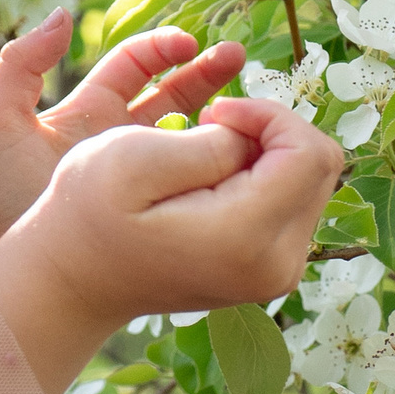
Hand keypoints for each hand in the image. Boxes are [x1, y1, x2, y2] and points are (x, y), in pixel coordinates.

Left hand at [0, 10, 248, 264]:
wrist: (18, 271)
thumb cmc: (2, 198)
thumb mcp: (1, 124)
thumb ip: (20, 65)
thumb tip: (63, 15)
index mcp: (90, 109)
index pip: (135, 65)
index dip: (162, 48)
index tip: (188, 43)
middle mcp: (122, 136)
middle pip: (175, 92)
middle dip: (207, 71)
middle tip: (238, 55)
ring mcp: (144, 173)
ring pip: (192, 134)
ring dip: (222, 113)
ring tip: (254, 102)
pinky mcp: (160, 207)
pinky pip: (196, 178)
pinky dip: (220, 162)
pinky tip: (244, 153)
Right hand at [0, 99, 346, 393]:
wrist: (72, 280)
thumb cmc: (88, 213)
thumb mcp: (132, 158)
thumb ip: (208, 143)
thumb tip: (254, 141)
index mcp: (247, 237)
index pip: (309, 152)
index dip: (267, 113)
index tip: (214, 113)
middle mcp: (276, 265)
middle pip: (322, 165)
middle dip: (272, 129)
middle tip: (209, 127)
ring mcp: (276, 274)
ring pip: (311, 181)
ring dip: (266, 151)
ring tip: (205, 154)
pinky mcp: (269, 271)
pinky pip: (293, 203)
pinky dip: (263, 176)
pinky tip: (212, 179)